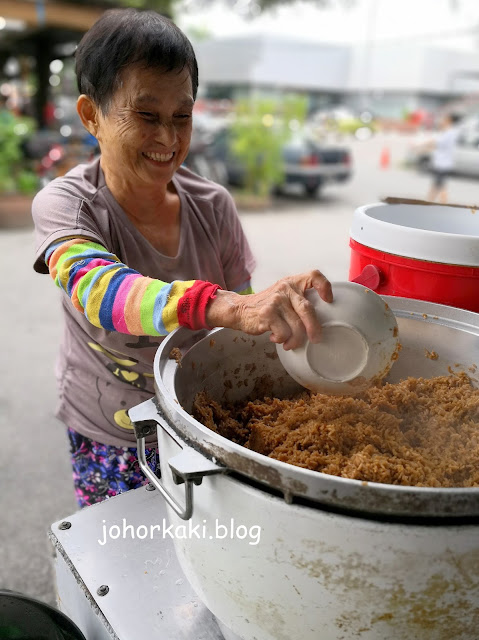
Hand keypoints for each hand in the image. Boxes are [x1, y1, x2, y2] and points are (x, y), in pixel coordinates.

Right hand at [206, 270, 332, 349]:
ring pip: (296, 326)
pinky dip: (281, 339)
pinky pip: (283, 332)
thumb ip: (298, 300)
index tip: (328, 300)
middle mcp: (285, 289)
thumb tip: (320, 322)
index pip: (313, 276)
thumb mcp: (282, 295)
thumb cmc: (266, 306)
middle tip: (316, 338)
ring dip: (295, 340)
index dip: (324, 286)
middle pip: (308, 309)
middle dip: (314, 328)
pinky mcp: (267, 314)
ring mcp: (276, 301)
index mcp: (292, 283)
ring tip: (289, 343)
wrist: (239, 309)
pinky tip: (275, 337)